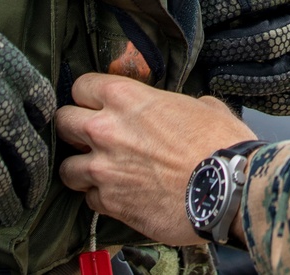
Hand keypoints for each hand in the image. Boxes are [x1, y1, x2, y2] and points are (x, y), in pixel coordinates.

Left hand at [56, 73, 254, 245]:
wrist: (227, 190)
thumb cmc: (220, 145)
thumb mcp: (202, 106)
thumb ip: (175, 105)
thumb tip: (180, 111)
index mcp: (127, 97)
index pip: (81, 86)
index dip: (89, 96)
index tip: (98, 104)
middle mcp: (106, 130)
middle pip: (62, 122)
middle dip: (74, 129)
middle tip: (90, 137)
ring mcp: (104, 170)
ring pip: (66, 168)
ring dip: (80, 168)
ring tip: (99, 172)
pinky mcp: (110, 203)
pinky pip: (89, 200)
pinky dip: (101, 198)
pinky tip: (120, 196)